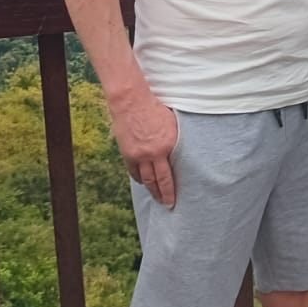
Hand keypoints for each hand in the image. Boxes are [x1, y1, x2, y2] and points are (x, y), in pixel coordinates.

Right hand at [110, 92, 178, 206]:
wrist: (131, 101)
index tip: (173, 201)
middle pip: (156, 181)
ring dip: (150, 189)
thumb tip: (181, 153)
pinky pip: (133, 171)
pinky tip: (143, 182)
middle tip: (166, 205)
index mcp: (166, 146)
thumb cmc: (156, 108)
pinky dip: (139, 178)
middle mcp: (151, 154)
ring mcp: (137, 154)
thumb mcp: (173, 124)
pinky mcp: (127, 152)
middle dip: (161, 195)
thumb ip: (175, 140)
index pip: (168, 176)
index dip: (170, 191)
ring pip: (144, 179)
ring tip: (156, 197)